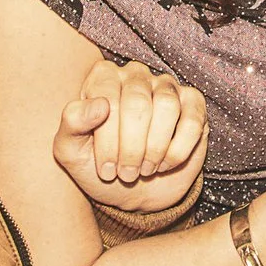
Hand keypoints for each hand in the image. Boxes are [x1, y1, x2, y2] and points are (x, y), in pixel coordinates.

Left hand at [53, 59, 205, 213]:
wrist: (132, 190)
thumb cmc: (99, 166)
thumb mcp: (72, 150)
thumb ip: (73, 123)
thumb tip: (99, 104)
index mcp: (102, 77)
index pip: (107, 98)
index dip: (107, 140)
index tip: (105, 169)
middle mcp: (135, 74)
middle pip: (137, 103)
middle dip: (131, 148)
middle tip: (125, 174)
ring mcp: (166, 86)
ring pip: (166, 106)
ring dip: (155, 148)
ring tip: (144, 169)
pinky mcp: (193, 103)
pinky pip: (193, 120)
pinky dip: (178, 151)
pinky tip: (165, 164)